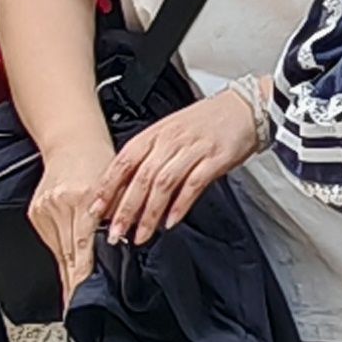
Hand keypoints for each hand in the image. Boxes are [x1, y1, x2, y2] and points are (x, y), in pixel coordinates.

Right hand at [28, 137, 111, 298]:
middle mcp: (60, 204)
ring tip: (72, 295)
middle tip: (76, 307)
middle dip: (73, 282)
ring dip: (66, 272)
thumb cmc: (100, 162)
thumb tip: (123, 245)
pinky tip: (66, 267)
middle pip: (67, 253)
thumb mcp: (118, 187)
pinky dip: (60, 254)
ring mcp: (45, 209)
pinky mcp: (35, 212)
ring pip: (57, 250)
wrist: (72, 142)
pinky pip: (50, 241)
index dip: (82, 274)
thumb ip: (119, 216)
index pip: (83, 245)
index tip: (81, 295)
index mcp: (83, 198)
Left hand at [96, 87, 264, 245]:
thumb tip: (126, 190)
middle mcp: (171, 140)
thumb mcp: (171, 132)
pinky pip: (194, 184)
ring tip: (141, 235)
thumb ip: (150, 157)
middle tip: (115, 233)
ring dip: (149, 213)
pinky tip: (171, 221)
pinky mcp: (216, 158)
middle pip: (141, 177)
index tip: (96, 210)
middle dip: (125, 209)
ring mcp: (194, 149)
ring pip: (164, 184)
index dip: (108, 187)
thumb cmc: (207, 122)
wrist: (246, 107)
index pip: (124, 161)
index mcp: (155, 133)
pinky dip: (180, 205)